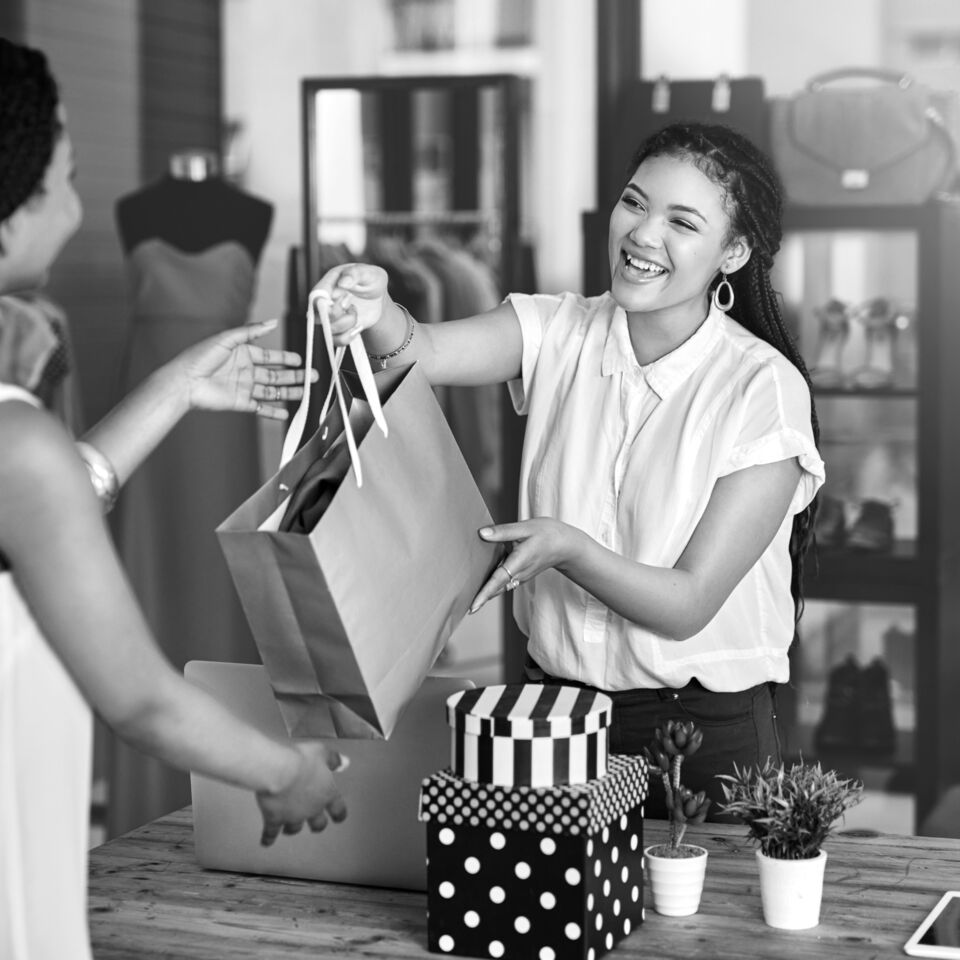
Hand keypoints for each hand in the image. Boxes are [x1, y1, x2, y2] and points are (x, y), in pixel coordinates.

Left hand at [176, 318, 315, 420]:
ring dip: (289, 392)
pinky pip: (261, 408)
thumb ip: (252, 331)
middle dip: (295, 376)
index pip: (271, 356)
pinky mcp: (241, 403)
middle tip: (312, 377)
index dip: (287, 358)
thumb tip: (273, 322)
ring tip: (305, 393)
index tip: (301, 360)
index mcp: (244, 354)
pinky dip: (274, 411)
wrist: (185, 381)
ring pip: (272, 390)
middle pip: (276, 374)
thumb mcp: (228, 338)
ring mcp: (245, 388)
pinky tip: (286, 413)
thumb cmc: (200, 357)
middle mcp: (247, 371)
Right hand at [256, 742, 347, 846]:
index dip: (339, 814)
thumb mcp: (322, 753)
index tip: (339, 817)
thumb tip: (344, 763)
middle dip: (317, 825)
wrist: (280, 770)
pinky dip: (269, 838)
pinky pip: (271, 832)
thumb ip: (334, 760)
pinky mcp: (274, 819)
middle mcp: (312, 809)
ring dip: (293, 828)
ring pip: (295, 828)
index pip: (338, 809)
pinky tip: (266, 841)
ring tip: (289, 829)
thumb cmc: (302, 759)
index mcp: (326, 793)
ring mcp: (292, 816)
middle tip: (316, 826)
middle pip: (318, 824)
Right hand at [313, 263, 388, 345]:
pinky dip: (350, 336)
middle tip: (352, 304)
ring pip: (329, 331)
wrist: (377, 297)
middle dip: (340, 314)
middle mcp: (324, 302)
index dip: (329, 303)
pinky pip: (337, 341)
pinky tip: (357, 325)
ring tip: (356, 311)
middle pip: (319, 317)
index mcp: (327, 285)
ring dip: (348, 324)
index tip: (345, 298)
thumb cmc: (370, 280)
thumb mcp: (368, 273)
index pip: (316, 298)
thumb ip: (355, 274)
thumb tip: (343, 282)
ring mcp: (329, 318)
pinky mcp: (337, 330)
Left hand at [469, 517, 581, 612]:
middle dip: (481, 599)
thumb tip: (481, 533)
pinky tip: (482, 585)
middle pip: (496, 588)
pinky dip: (492, 587)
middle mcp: (519, 573)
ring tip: (469, 601)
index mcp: (519, 561)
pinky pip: (504, 583)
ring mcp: (520, 577)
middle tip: (464, 609)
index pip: (499, 580)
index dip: (485, 593)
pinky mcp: (520, 576)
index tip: (473, 606)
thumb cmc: (547, 534)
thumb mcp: (525, 528)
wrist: (566, 546)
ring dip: (485, 594)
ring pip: (500, 587)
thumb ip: (503, 531)